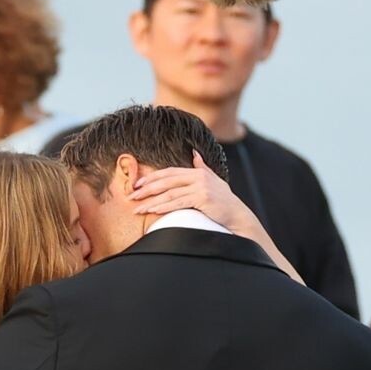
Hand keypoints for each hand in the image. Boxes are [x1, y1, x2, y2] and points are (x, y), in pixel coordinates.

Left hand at [130, 152, 252, 234]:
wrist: (238, 216)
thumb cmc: (225, 201)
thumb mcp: (214, 180)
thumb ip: (202, 167)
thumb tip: (194, 153)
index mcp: (197, 172)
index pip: (169, 172)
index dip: (152, 178)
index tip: (138, 185)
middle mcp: (198, 177)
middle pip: (167, 181)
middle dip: (147, 189)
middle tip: (132, 196)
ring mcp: (201, 187)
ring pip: (170, 194)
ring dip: (151, 201)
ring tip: (138, 208)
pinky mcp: (203, 199)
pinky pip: (179, 203)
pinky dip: (164, 207)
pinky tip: (153, 211)